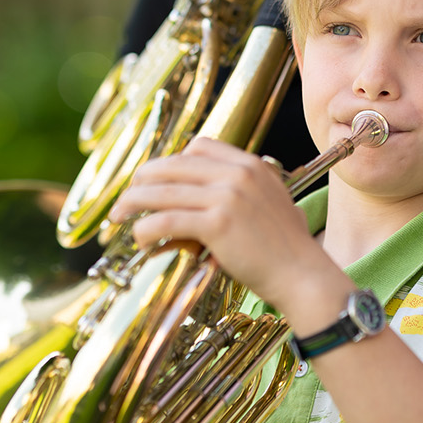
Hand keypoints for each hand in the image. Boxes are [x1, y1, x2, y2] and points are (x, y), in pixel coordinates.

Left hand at [112, 138, 342, 310]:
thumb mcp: (270, 205)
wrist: (303, 275)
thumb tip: (205, 203)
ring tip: (120, 218)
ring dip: (133, 204)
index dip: (171, 163)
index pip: (199, 147)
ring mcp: (227, 196)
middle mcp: (238, 174)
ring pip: (162, 191)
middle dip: (141, 181)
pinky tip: (141, 239)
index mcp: (250, 166)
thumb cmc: (286, 250)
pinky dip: (146, 229)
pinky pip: (167, 220)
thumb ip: (242, 194)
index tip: (155, 181)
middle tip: (125, 201)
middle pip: (172, 166)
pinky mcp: (217, 223)